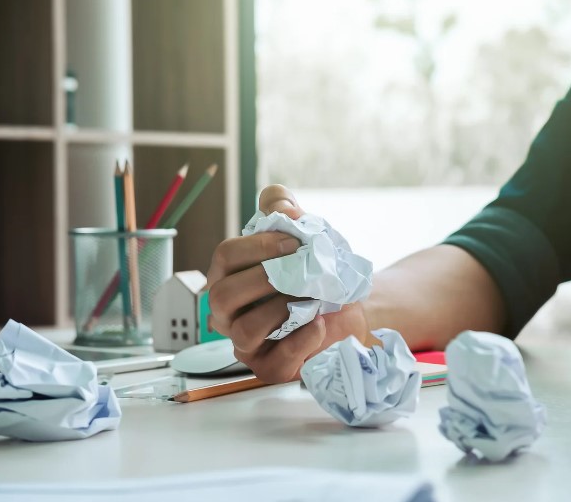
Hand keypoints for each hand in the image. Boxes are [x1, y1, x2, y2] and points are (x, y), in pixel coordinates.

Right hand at [206, 185, 369, 382]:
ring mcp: (245, 343)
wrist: (347, 306)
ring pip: (244, 331)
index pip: (226, 256)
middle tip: (299, 270)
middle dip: (264, 278)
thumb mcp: (302, 234)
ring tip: (307, 298)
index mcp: (229, 275)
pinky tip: (317, 323)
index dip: (258, 246)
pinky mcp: (269, 367)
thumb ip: (284, 208)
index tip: (294, 242)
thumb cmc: (314, 271)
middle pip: (223, 295)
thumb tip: (279, 201)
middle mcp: (228, 312)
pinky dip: (298, 341)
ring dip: (278, 310)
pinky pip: (272, 362)